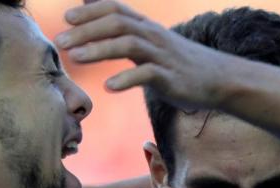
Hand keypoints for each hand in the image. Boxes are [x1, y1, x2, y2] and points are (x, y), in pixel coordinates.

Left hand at [56, 1, 231, 108]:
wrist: (219, 79)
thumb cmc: (179, 63)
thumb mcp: (152, 42)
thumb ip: (125, 30)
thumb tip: (96, 14)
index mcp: (147, 27)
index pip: (116, 8)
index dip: (91, 10)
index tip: (66, 18)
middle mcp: (153, 36)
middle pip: (117, 23)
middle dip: (86, 30)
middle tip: (60, 41)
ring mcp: (162, 56)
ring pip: (128, 44)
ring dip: (98, 49)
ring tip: (76, 59)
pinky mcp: (170, 78)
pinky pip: (146, 75)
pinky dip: (126, 79)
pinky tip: (109, 87)